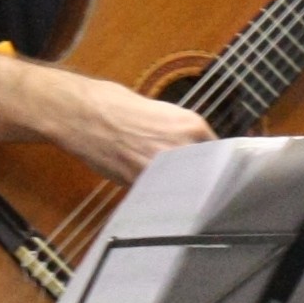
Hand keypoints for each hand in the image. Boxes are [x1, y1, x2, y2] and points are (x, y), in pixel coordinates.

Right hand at [53, 74, 215, 184]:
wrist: (81, 114)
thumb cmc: (115, 104)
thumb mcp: (160, 111)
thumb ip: (181, 133)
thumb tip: (194, 151)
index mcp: (191, 124)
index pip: (222, 154)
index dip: (220, 166)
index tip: (219, 173)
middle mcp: (183, 147)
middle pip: (208, 176)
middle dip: (204, 182)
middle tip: (200, 187)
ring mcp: (162, 168)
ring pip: (185, 190)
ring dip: (183, 194)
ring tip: (177, 194)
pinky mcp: (140, 183)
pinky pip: (159, 196)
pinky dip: (159, 197)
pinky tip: (156, 196)